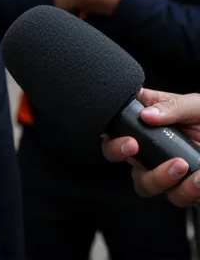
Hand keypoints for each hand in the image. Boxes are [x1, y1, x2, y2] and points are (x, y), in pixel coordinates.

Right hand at [102, 88, 199, 206]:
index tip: (127, 139)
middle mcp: (149, 148)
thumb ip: (172, 105)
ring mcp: (164, 170)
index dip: (111, 135)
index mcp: (146, 121)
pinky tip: (199, 179)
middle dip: (120, 155)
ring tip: (182, 166)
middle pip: (118, 157)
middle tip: (135, 149)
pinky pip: (176, 196)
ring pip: (144, 183)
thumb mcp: (194, 105)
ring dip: (159, 177)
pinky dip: (188, 189)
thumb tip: (147, 114)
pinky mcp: (183, 189)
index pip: (115, 127)